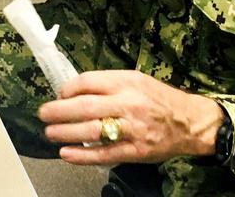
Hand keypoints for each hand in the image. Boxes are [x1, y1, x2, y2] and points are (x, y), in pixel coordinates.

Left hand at [37, 70, 223, 164]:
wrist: (190, 122)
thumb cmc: (159, 99)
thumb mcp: (136, 80)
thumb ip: (108, 84)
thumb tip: (76, 91)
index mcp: (127, 82)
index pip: (88, 81)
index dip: (67, 89)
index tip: (59, 95)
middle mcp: (128, 103)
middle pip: (85, 106)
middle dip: (59, 111)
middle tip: (43, 114)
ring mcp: (132, 128)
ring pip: (92, 130)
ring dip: (65, 132)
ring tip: (50, 133)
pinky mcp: (135, 151)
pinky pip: (104, 154)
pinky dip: (83, 155)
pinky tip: (67, 154)